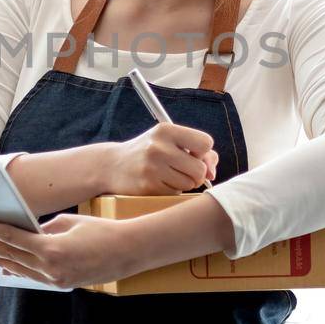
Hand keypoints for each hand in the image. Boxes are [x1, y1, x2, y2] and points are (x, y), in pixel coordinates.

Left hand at [0, 213, 140, 288]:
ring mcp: (56, 279)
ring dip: (2, 261)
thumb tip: (27, 233)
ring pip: (21, 269)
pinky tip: (10, 268)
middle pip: (12, 255)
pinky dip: (20, 271)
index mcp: (50, 249)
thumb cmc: (100, 231)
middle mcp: (50, 268)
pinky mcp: (63, 284)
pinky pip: (35, 277)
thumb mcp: (68, 222)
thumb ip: (43, 229)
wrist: (128, 252)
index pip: (12, 237)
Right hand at [102, 124, 216, 194]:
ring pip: (189, 183)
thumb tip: (212, 174)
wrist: (112, 166)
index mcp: (166, 130)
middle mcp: (158, 146)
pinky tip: (158, 183)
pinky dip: (172, 191)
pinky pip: (175, 193)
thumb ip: (199, 152)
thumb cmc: (149, 153)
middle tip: (182, 170)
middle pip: (200, 169)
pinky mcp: (147, 186)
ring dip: (184, 183)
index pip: (205, 143)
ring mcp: (152, 167)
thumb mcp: (169, 142)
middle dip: (195, 174)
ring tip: (168, 176)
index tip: (191, 154)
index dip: (202, 153)